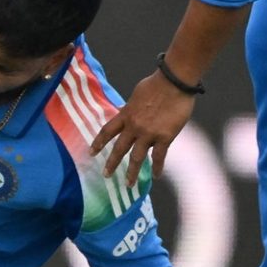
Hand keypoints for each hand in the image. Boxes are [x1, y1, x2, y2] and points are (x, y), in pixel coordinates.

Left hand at [91, 71, 195, 185]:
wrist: (174, 82)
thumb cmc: (157, 83)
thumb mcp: (136, 95)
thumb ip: (132, 107)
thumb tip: (129, 111)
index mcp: (126, 114)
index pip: (107, 131)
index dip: (98, 142)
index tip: (91, 153)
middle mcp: (134, 126)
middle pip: (119, 148)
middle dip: (112, 163)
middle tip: (106, 175)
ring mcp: (149, 133)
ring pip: (137, 158)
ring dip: (132, 172)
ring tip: (129, 185)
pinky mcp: (165, 137)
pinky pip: (159, 156)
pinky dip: (157, 167)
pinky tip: (156, 176)